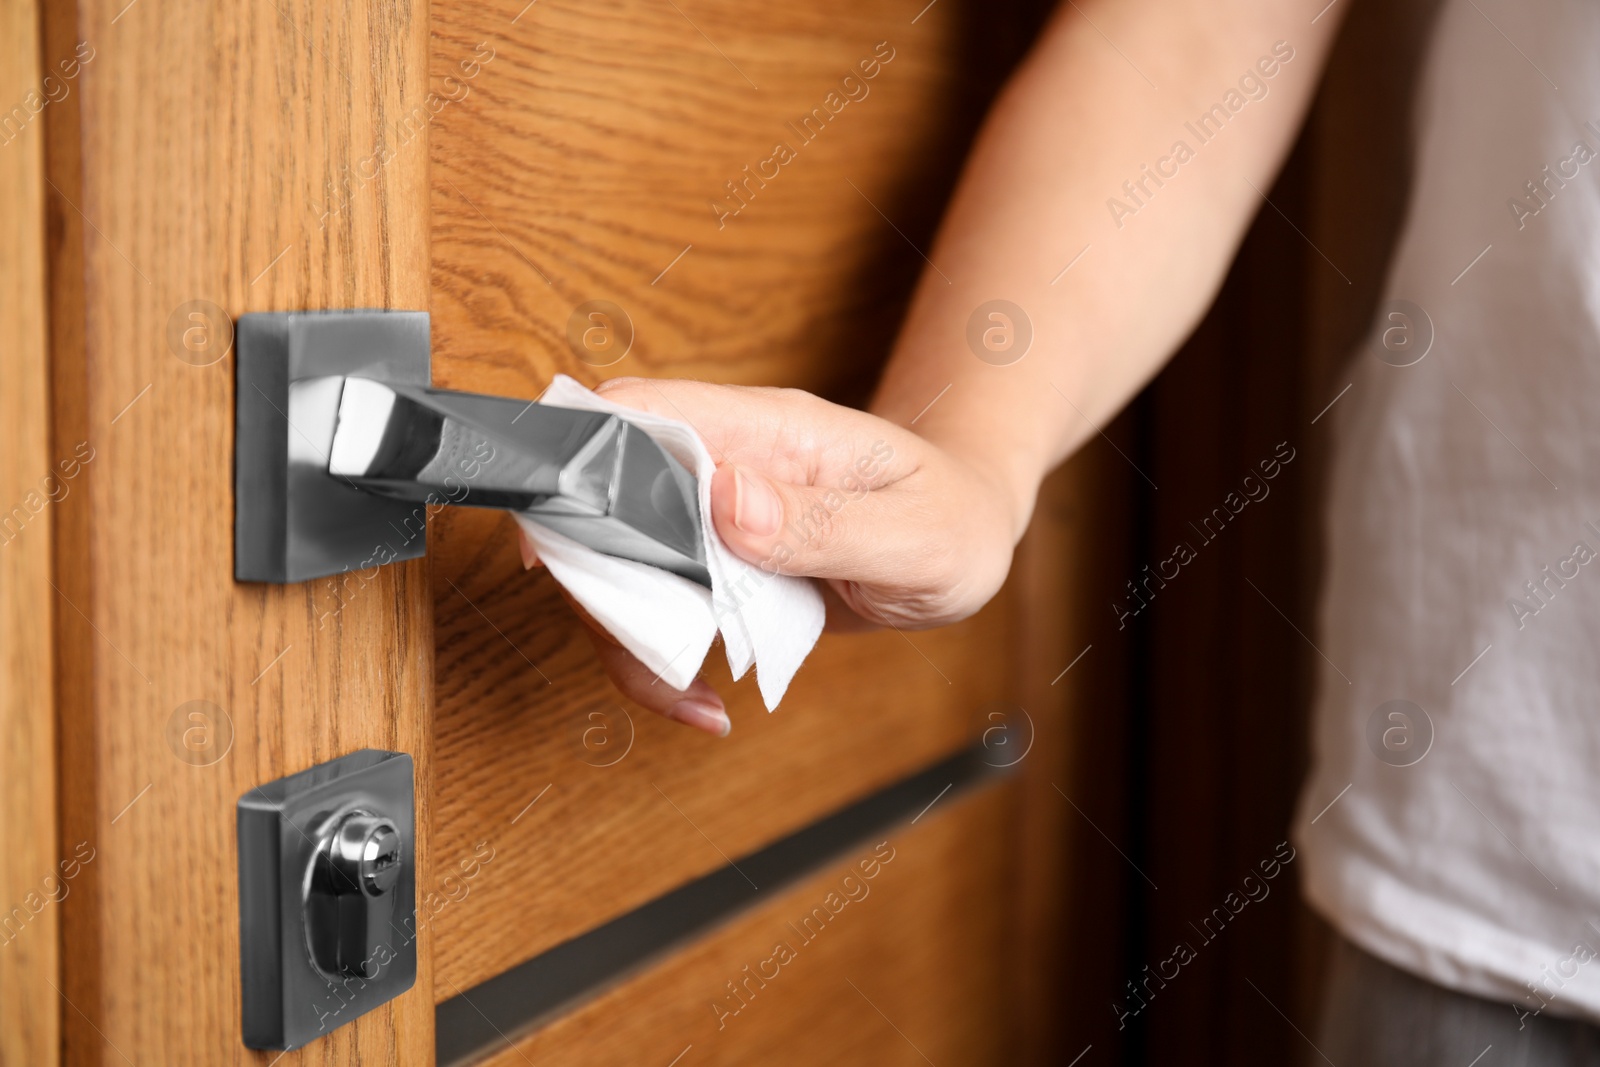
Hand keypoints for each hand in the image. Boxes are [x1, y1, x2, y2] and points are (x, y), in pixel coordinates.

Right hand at [517, 378, 1026, 734]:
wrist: (963, 538)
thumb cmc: (953, 521)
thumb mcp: (914, 535)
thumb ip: (822, 520)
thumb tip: (726, 499)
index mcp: (769, 430)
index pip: (642, 414)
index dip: (584, 466)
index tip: (565, 544)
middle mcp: (725, 465)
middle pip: (602, 499)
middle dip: (597, 580)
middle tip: (645, 651)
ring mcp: (711, 518)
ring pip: (615, 566)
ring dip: (629, 636)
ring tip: (691, 694)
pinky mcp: (713, 566)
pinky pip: (655, 610)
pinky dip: (660, 662)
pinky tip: (705, 700)